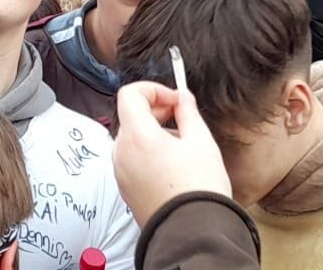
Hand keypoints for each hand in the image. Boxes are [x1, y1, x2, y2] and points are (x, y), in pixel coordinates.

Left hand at [112, 81, 232, 224]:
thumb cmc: (198, 188)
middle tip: (183, 118)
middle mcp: (121, 152)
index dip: (153, 89)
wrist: (193, 232)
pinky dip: (148, 153)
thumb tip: (182, 97)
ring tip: (182, 147)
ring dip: (153, 132)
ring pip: (132, 138)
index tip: (175, 100)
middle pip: (130, 116)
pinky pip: (132, 159)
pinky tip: (173, 165)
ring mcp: (121, 172)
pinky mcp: (126, 188)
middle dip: (156, 111)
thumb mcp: (201, 141)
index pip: (129, 94)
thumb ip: (188, 112)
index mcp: (136, 136)